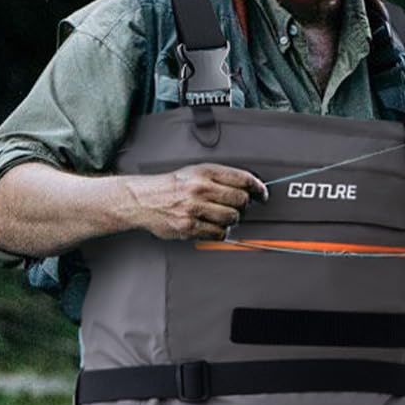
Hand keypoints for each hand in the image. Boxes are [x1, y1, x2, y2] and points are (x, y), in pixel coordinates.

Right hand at [127, 162, 270, 240]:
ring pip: (232, 218)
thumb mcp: (195, 171)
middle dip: (244, 205)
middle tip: (238, 207)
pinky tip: (214, 227)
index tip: (261, 194)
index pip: (242, 179)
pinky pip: (218, 233)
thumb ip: (220, 177)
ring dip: (232, 220)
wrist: (143, 199)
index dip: (257, 188)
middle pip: (240, 200)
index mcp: (205, 172)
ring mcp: (194, 208)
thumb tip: (248, 186)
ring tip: (222, 216)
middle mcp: (200, 188)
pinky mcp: (188, 226)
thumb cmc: (171, 186)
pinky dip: (220, 232)